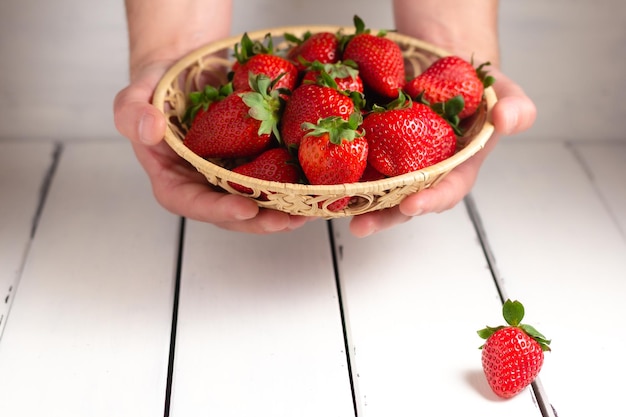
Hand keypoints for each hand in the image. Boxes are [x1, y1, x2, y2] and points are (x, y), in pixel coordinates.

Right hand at [114, 60, 311, 233]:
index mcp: (172, 179)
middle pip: (230, 214)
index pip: (192, 203)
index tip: (246, 209)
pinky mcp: (250, 163)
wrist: (185, 69)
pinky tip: (312, 186)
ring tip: (307, 211)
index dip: (219, 211)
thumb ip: (132, 113)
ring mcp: (229, 177)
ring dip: (281, 211)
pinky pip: (270, 178)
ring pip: (255, 202)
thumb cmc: (157, 86)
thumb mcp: (135, 95)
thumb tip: (150, 130)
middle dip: (259, 220)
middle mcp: (203, 185)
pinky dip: (290, 185)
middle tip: (287, 220)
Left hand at [348, 67, 536, 236]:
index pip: (447, 190)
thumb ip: (515, 107)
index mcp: (457, 168)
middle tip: (362, 224)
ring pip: (375, 187)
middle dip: (383, 216)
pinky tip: (320, 171)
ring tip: (332, 208)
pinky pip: (356, 158)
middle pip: (403, 201)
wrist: (444, 62)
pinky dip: (339, 166)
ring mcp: (396, 162)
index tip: (413, 204)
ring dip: (355, 200)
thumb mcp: (503, 92)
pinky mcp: (373, 146)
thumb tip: (509, 118)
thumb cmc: (477, 87)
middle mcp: (424, 172)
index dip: (432, 200)